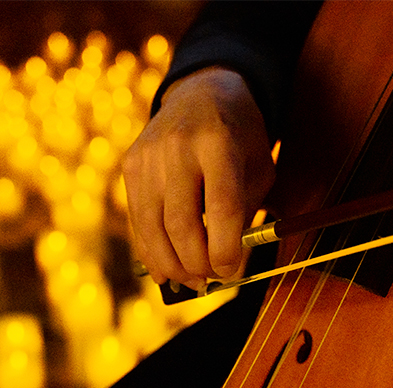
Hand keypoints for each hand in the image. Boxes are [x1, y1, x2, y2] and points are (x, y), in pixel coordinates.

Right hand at [123, 67, 275, 289]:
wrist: (202, 94)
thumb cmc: (240, 141)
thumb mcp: (259, 170)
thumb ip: (245, 216)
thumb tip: (225, 268)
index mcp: (219, 144)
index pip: (221, 207)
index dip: (224, 249)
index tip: (229, 273)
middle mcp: (178, 148)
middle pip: (182, 224)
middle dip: (197, 264)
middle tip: (212, 280)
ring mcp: (148, 157)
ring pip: (154, 229)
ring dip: (173, 266)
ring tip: (194, 283)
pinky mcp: (130, 167)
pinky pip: (138, 221)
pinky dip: (151, 253)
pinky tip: (167, 272)